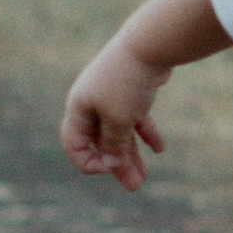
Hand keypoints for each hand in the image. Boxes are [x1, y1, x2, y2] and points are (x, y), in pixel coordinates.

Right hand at [61, 42, 168, 191]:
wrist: (150, 46)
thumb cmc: (127, 83)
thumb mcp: (118, 120)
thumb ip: (112, 145)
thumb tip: (110, 165)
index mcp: (79, 108)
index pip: (73, 144)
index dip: (88, 162)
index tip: (109, 169)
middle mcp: (92, 102)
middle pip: (100, 142)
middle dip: (115, 165)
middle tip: (134, 186)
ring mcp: (112, 96)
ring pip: (119, 132)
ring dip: (131, 155)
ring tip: (143, 178)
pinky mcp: (133, 91)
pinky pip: (136, 118)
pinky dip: (146, 133)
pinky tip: (159, 149)